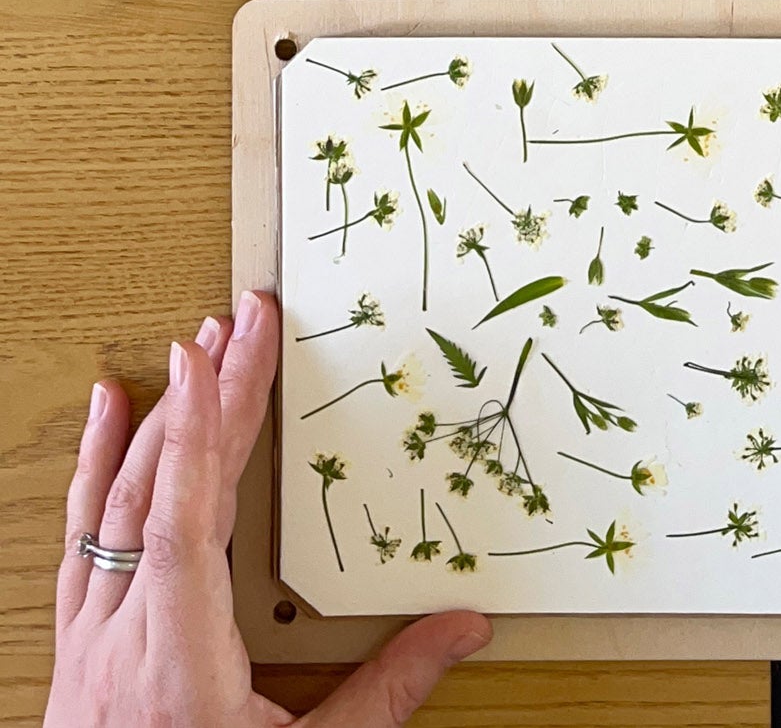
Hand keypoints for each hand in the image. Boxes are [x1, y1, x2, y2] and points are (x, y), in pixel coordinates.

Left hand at [46, 291, 491, 726]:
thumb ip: (386, 692)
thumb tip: (466, 628)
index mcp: (178, 668)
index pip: (186, 529)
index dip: (201, 439)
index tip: (212, 362)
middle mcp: (122, 643)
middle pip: (159, 497)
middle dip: (205, 398)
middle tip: (241, 323)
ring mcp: (91, 640)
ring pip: (116, 506)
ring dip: (160, 420)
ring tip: (194, 348)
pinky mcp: (80, 642)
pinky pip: (81, 537)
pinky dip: (95, 466)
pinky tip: (109, 412)